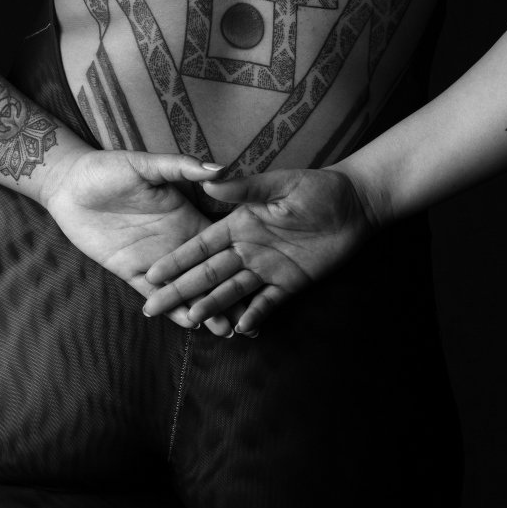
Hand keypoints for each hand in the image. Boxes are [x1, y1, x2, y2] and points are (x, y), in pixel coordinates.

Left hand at [43, 149, 245, 336]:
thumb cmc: (108, 168)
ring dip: (203, 307)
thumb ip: (181, 167)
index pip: (217, 244)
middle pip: (206, 272)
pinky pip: (153, 293)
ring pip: (184, 289)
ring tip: (225, 330)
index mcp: (185, 215)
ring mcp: (153, 258)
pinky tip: (188, 322)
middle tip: (248, 317)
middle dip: (226, 295)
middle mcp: (174, 240)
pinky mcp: (129, 269)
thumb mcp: (146, 164)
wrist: (70, 184)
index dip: (237, 260)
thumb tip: (219, 168)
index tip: (259, 275)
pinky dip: (170, 308)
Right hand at [140, 167, 376, 335]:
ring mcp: (268, 268)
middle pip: (208, 272)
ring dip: (212, 304)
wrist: (354, 204)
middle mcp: (248, 248)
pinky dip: (254, 313)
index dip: (177, 259)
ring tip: (190, 320)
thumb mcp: (282, 184)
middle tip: (151, 308)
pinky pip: (268, 301)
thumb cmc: (317, 188)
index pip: (201, 245)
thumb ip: (247, 187)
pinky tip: (238, 326)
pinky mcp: (291, 282)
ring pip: (233, 290)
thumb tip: (211, 181)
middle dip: (181, 289)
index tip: (152, 273)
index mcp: (240, 224)